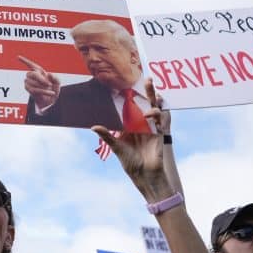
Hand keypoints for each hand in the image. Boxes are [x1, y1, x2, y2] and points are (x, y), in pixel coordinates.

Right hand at [18, 56, 60, 109]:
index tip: (18, 57)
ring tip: (50, 89)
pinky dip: (44, 91)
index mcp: (39, 71)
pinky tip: (50, 93)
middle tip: (49, 84)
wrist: (50, 100)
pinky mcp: (28, 89)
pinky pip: (35, 90)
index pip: (31, 65)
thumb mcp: (57, 83)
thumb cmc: (53, 89)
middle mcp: (32, 75)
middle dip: (41, 79)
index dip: (25, 61)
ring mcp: (28, 82)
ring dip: (44, 87)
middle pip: (33, 74)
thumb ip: (56, 78)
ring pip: (34, 84)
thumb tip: (49, 74)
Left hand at [94, 79, 169, 198]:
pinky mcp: (159, 133)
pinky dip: (155, 113)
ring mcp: (151, 128)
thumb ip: (107, 135)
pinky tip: (150, 112)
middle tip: (146, 77)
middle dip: (146, 91)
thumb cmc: (130, 162)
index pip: (130, 109)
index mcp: (131, 127)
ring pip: (153, 107)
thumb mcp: (116, 147)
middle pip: (144, 104)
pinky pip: (160, 119)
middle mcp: (141, 125)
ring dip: (152, 95)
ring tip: (150, 82)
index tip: (126, 84)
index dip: (129, 97)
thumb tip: (93, 126)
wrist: (144, 175)